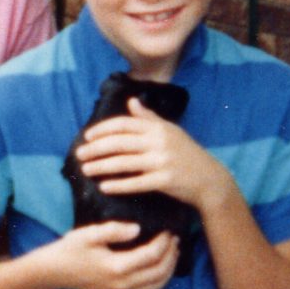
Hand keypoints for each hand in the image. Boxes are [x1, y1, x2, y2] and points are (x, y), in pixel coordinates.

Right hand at [47, 220, 180, 288]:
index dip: (164, 242)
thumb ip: (114, 230)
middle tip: (175, 239)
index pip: (152, 255)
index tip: (168, 229)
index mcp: (117, 267)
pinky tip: (160, 267)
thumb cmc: (70, 249)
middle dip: (171, 255)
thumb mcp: (89, 234)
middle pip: (159, 272)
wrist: (54, 272)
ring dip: (169, 268)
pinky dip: (160, 279)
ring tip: (173, 252)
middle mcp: (123, 284)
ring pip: (157, 285)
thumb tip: (138, 229)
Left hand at [74, 99, 231, 211]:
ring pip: (123, 163)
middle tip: (79, 154)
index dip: (102, 130)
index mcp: (157, 128)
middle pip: (119, 143)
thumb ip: (149, 117)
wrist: (210, 179)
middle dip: (95, 149)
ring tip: (86, 170)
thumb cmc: (186, 153)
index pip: (123, 124)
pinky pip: (136, 182)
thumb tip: (131, 101)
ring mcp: (161, 161)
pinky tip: (104, 187)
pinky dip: (118, 185)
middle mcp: (158, 142)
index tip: (87, 136)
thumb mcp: (170, 131)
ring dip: (101, 166)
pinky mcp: (164, 180)